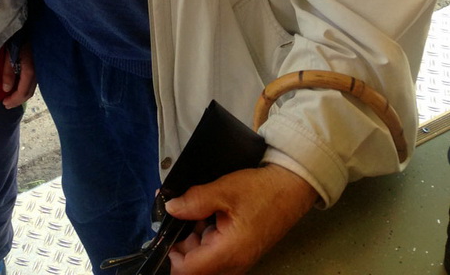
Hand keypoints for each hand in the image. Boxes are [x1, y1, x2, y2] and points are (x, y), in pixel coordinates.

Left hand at [1, 41, 36, 107]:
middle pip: (29, 92)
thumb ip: (8, 72)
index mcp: (30, 70)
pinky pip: (32, 81)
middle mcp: (37, 72)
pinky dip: (24, 87)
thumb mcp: (9, 54)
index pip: (23, 92)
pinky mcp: (38, 65)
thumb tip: (6, 89)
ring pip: (32, 87)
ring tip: (10, 97)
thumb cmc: (17, 39)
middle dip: (18, 100)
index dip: (14, 100)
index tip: (4, 104)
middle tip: (6, 104)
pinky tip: (17, 86)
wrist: (29, 27)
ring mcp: (39, 69)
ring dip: (21, 94)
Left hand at [165, 164, 317, 273]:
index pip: (188, 270)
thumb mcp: (225, 190)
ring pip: (202, 256)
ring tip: (192, 207)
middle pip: (193, 264)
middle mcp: (232, 263)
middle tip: (177, 211)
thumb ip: (195, 201)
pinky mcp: (239, 250)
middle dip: (180, 241)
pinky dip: (204, 232)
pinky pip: (214, 249)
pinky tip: (206, 211)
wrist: (290, 188)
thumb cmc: (262, 191)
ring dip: (192, 235)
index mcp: (228, 253)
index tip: (164, 232)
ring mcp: (236, 259)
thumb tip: (171, 208)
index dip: (171, 255)